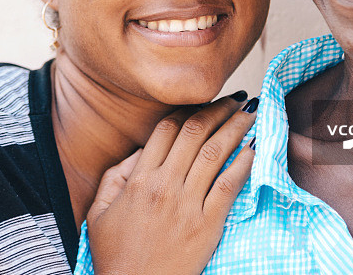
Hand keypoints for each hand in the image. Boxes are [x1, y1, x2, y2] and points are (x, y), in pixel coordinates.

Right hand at [86, 91, 258, 274]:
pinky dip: (243, 163)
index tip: (202, 102)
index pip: (166, 130)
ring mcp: (187, 205)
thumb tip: (139, 152)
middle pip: (194, 133)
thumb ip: (115, 176)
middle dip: (217, 110)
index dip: (187, 109)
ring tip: (250, 113)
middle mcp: (164, 185)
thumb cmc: (115, 255)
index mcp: (138, 180)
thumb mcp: (99, 212)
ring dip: (235, 128)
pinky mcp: (207, 225)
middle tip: (234, 99)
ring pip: (214, 153)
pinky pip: (228, 186)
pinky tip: (254, 148)